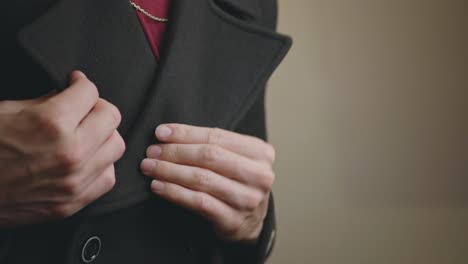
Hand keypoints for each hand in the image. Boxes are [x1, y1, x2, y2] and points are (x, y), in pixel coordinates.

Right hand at [0, 71, 125, 227]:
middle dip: (97, 106)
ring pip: (116, 146)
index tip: (76, 85)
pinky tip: (86, 159)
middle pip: (111, 117)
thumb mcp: (6, 111)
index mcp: (51, 124)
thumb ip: (44, 101)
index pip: (90, 93)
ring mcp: (74, 180)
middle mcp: (70, 152)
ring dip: (103, 135)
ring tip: (86, 133)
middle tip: (84, 107)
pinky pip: (108, 177)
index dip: (81, 84)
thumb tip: (67, 93)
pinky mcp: (72, 202)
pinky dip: (102, 165)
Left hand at [140, 124, 275, 241]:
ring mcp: (247, 199)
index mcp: (261, 153)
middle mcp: (259, 175)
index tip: (161, 132)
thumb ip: (212, 144)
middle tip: (152, 151)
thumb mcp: (234, 158)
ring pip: (201, 179)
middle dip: (175, 152)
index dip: (186, 133)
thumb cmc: (237, 182)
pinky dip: (174, 192)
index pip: (217, 137)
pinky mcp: (233, 220)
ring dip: (170, 171)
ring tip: (151, 167)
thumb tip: (167, 133)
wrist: (251, 220)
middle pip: (209, 156)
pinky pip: (198, 202)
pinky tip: (159, 186)